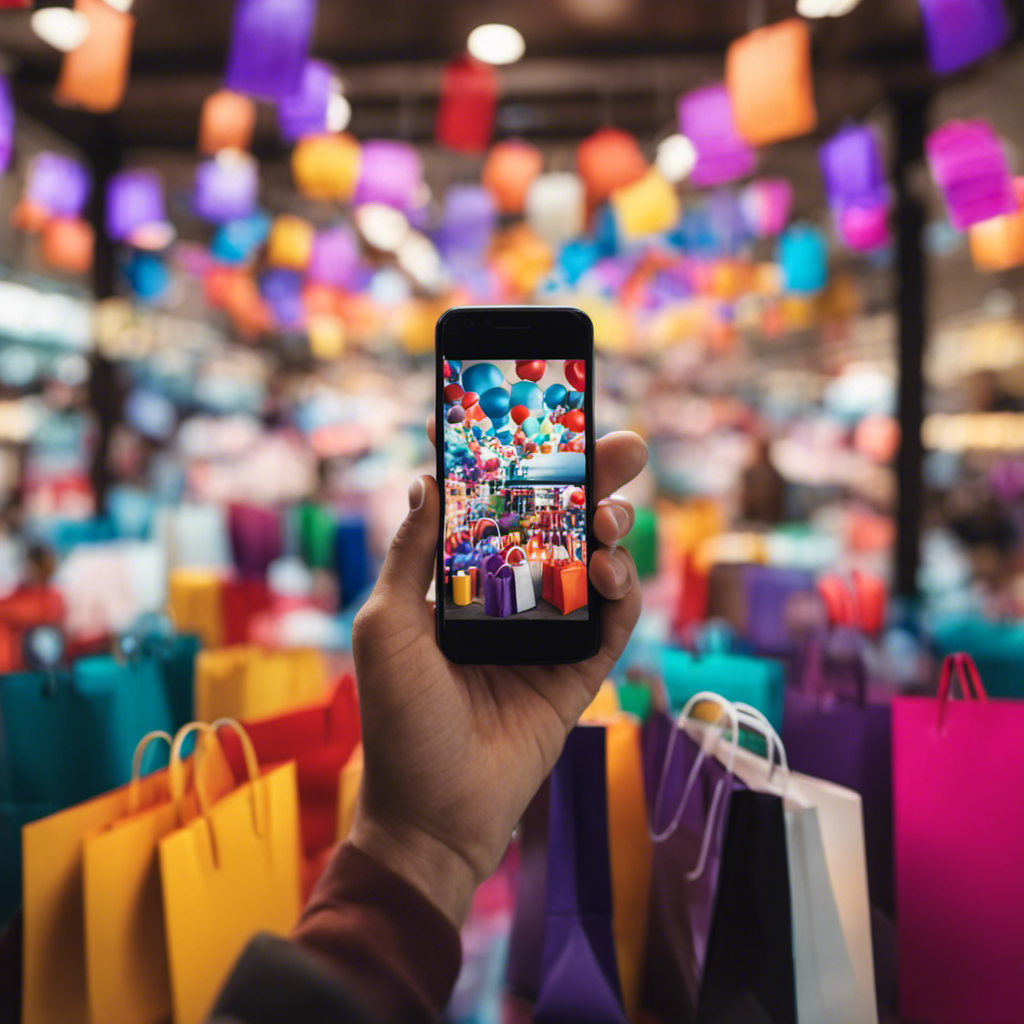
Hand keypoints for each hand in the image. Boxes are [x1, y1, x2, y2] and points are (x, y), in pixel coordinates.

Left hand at [349, 424, 646, 925]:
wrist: (435, 809)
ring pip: (594, 561)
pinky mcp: (580, 669)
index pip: (497, 506)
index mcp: (462, 580)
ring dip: (611, 529)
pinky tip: (608, 570)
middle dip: (594, 480)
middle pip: (560, 523)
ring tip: (607, 520)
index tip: (537, 415)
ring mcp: (549, 631)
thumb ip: (411, 553)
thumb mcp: (388, 626)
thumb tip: (424, 478)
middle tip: (623, 445)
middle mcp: (510, 596)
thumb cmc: (398, 718)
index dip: (520, 462)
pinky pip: (614, 618)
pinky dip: (622, 588)